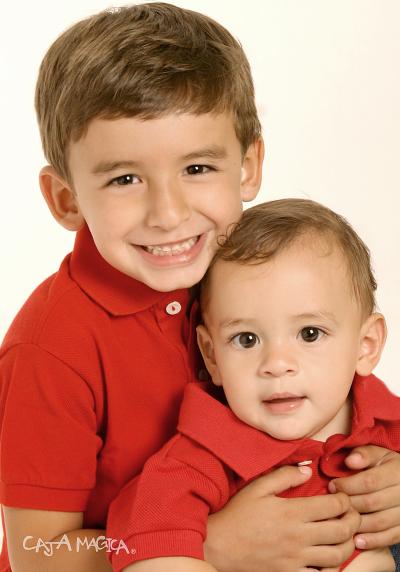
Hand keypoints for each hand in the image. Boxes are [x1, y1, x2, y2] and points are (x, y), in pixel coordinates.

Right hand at [204, 465, 359, 571]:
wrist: (219, 546)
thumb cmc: (238, 514)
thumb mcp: (257, 487)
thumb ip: (284, 476)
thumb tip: (308, 470)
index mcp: (292, 512)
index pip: (334, 505)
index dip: (345, 499)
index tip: (340, 495)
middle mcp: (298, 537)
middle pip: (342, 530)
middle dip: (353, 520)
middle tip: (350, 513)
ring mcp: (296, 559)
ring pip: (337, 556)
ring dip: (347, 544)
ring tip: (343, 534)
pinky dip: (331, 567)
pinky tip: (327, 556)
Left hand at [329, 446, 399, 549]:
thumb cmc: (387, 466)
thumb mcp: (378, 453)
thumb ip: (364, 454)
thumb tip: (349, 461)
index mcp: (397, 471)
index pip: (369, 481)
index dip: (348, 485)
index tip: (332, 486)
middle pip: (372, 502)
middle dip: (349, 504)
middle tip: (333, 505)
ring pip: (380, 522)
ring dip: (357, 524)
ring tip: (339, 522)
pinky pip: (391, 537)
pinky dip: (373, 541)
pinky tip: (356, 541)